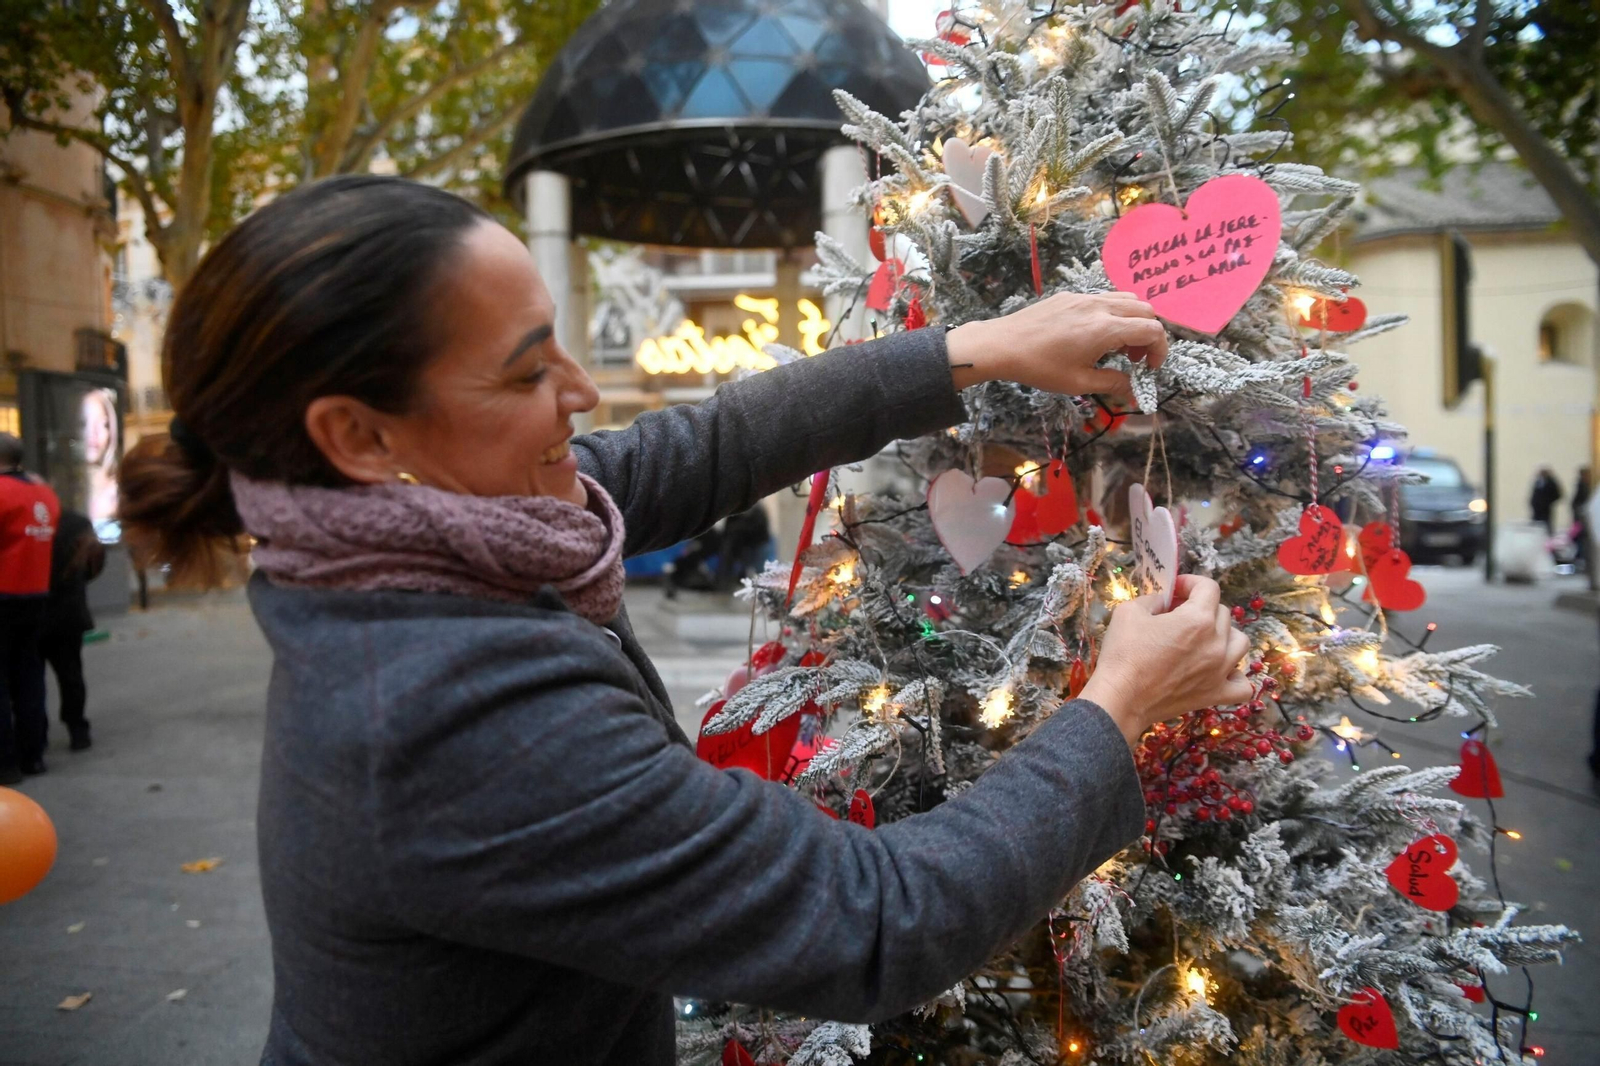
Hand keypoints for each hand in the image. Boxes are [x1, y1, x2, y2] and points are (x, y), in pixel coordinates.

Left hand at [944, 291, 1168, 397]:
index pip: (1152, 330)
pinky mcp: (1070, 295)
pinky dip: (1113, 314)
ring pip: (1126, 299)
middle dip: (1148, 335)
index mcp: (1106, 328)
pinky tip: (1093, 335)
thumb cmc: (1040, 367)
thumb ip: (1112, 384)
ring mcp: (1084, 297)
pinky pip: (1104, 297)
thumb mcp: (1079, 383)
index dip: (1160, 350)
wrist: (1003, 345)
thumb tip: (1133, 390)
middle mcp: (1100, 306)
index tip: (1149, 368)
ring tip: (1115, 346)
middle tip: (1133, 359)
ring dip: (1132, 321)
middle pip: (1145, 310)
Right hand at [1079, 575, 1252, 746]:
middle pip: (1222, 613)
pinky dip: (1235, 675)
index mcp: (1197, 620)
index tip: (1175, 590)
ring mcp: (1220, 671)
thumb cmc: (1122, 654)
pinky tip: (1219, 671)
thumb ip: (1153, 599)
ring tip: (1203, 640)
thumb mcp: (1128, 611)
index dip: (1191, 583)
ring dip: (1224, 635)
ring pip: (1240, 642)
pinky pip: (1243, 684)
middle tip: (1178, 615)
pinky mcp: (1216, 694)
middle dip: (1201, 607)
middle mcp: (1216, 643)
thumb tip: (1165, 601)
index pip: (1208, 588)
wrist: (1120, 699)